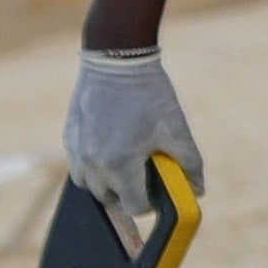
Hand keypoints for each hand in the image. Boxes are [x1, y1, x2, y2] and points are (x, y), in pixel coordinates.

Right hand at [64, 49, 202, 229]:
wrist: (116, 60)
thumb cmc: (150, 95)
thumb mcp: (177, 129)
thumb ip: (190, 164)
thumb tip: (197, 191)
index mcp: (118, 165)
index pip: (134, 206)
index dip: (152, 204)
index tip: (161, 191)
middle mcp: (91, 163)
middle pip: (110, 199)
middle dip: (130, 193)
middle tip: (148, 176)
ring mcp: (76, 151)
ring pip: (91, 186)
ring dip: (110, 183)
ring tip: (130, 163)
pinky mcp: (69, 138)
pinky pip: (79, 166)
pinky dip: (96, 167)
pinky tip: (114, 148)